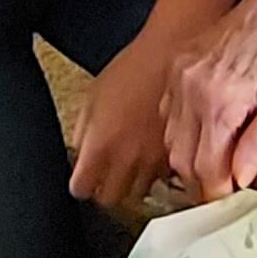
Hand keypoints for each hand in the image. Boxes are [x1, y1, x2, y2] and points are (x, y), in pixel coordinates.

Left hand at [69, 29, 176, 210]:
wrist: (171, 58)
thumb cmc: (132, 69)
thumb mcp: (92, 96)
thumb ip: (83, 132)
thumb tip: (79, 154)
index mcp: (99, 146)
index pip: (81, 189)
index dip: (81, 184)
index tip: (83, 179)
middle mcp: (126, 160)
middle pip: (109, 199)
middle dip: (105, 190)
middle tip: (106, 176)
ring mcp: (154, 162)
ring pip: (138, 193)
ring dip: (133, 183)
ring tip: (132, 165)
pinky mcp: (177, 157)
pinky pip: (163, 177)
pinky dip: (157, 173)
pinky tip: (153, 156)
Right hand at [163, 0, 256, 197]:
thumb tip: (240, 178)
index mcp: (221, 102)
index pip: (206, 168)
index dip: (217, 192)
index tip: (231, 199)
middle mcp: (191, 90)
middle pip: (182, 159)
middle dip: (202, 179)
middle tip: (225, 185)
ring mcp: (179, 76)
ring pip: (171, 139)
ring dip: (191, 157)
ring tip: (218, 160)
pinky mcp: (176, 66)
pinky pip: (168, 113)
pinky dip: (182, 131)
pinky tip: (206, 131)